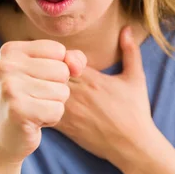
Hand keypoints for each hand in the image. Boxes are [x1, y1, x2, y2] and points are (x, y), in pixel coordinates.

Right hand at [0, 39, 86, 163]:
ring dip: (54, 104)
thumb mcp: (51, 71)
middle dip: (57, 88)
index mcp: (10, 50)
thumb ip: (71, 59)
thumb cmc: (32, 97)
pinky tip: (34, 120)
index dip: (57, 68)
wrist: (6, 136)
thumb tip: (77, 66)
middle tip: (34, 98)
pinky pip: (57, 110)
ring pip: (62, 91)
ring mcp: (9, 88)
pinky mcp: (17, 111)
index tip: (35, 80)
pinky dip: (51, 118)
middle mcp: (5, 66)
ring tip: (34, 108)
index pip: (58, 50)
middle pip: (62, 70)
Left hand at [52, 26, 156, 165]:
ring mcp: (70, 110)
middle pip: (49, 73)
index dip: (58, 56)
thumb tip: (126, 28)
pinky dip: (39, 104)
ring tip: (38, 83)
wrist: (132, 144)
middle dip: (45, 69)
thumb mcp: (136, 78)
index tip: (62, 59)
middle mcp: (78, 93)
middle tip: (41, 68)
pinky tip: (42, 102)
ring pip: (43, 91)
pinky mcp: (65, 126)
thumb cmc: (135, 111)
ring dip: (40, 86)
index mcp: (92, 78)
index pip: (63, 58)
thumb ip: (130, 51)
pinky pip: (42, 111)